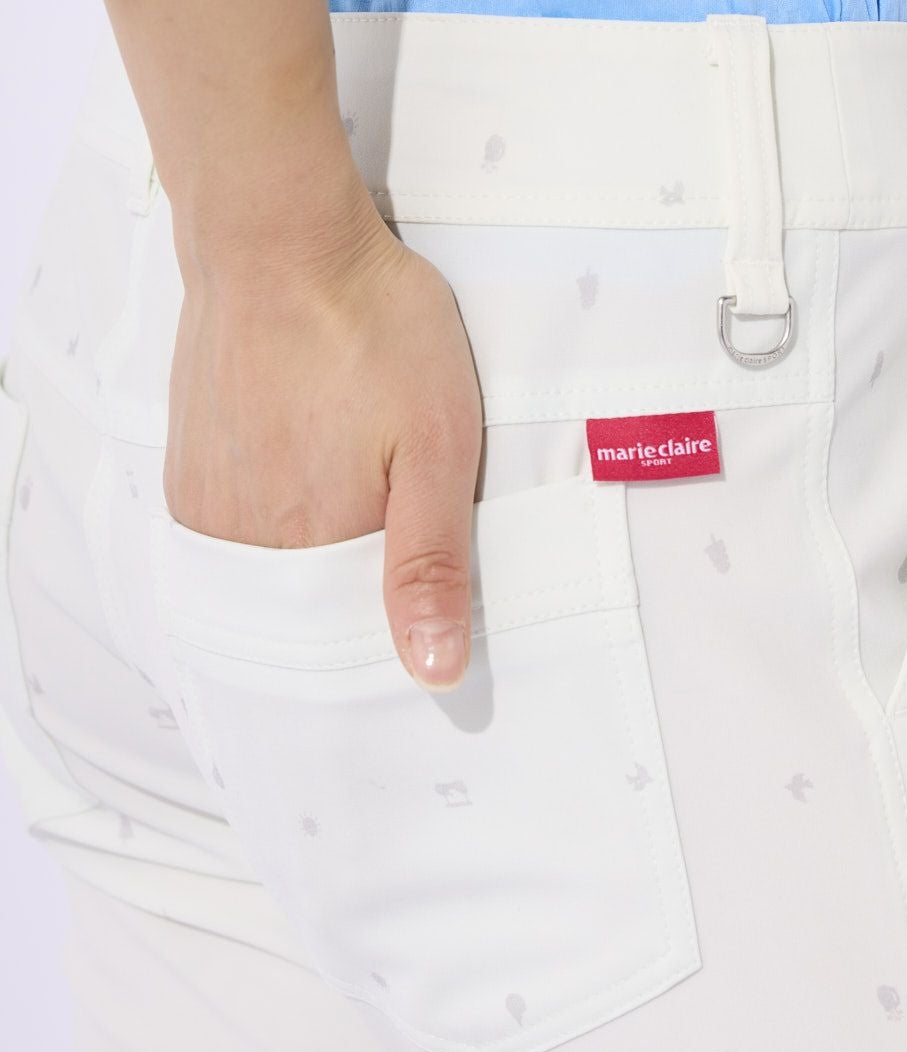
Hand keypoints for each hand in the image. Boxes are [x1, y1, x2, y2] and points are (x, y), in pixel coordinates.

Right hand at [163, 198, 483, 691]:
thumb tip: (433, 671)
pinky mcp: (186, 472)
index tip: (414, 559)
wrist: (280, 242)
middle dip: (354, 573)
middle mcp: (245, 541)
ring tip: (340, 469)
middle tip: (380, 489)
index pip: (356, 633)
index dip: (394, 608)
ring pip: (273, 564)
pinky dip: (272, 515)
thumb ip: (431, 564)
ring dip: (311, 541)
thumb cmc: (372, 331)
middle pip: (310, 601)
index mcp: (313, 547)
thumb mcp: (437, 445)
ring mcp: (206, 505)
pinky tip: (299, 462)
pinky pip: (234, 529)